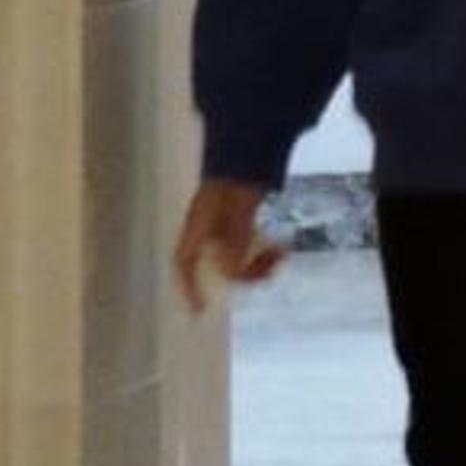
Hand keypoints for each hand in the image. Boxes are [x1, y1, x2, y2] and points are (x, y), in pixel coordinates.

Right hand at [172, 180, 284, 311]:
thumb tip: (231, 276)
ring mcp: (221, 230)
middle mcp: (205, 233)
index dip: (187, 288)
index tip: (198, 311)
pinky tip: (282, 249)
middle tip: (270, 270)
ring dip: (259, 265)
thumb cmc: (236, 182)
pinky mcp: (239, 226)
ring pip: (237, 261)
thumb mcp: (237, 211)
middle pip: (218, 267)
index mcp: (196, 228)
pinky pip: (248, 251)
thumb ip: (234, 242)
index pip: (182, 263)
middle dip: (244, 275)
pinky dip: (263, 255)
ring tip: (282, 254)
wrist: (248, 154)